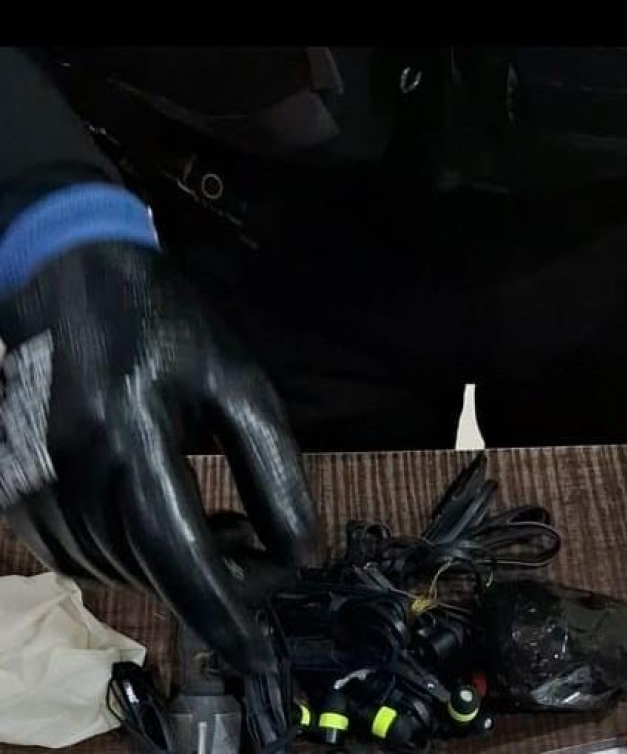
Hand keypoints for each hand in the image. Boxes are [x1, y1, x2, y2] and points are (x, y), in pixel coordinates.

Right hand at [0, 241, 314, 672]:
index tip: (256, 649)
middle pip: (151, 566)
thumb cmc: (166, 323)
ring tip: (222, 525)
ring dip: (177, 566)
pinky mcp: (19, 488)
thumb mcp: (237, 382)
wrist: (73, 278)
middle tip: (263, 552)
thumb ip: (272, 468)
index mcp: (130, 429)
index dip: (219, 607)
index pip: (174, 548)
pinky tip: (168, 519)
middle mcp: (71, 464)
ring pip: (118, 568)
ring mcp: (34, 481)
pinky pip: (83, 553)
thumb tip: (299, 551)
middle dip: (217, 579)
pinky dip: (136, 553)